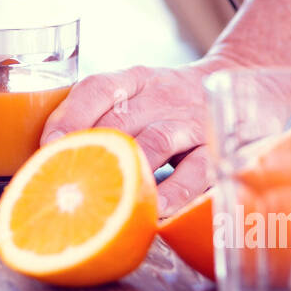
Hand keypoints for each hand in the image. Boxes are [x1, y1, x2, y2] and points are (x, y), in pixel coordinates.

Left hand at [40, 54, 240, 214]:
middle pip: (122, 119)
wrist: (241, 84)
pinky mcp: (215, 148)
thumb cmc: (168, 104)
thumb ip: (104, 117)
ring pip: (156, 141)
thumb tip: (53, 159)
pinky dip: (175, 192)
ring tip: (106, 197)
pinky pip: (195, 171)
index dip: (71, 115)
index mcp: (136, 80)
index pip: (98, 88)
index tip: (49, 144)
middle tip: (67, 183)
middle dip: (91, 151)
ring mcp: (191, 121)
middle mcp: (162, 96)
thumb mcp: (140, 95)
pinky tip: (154, 210)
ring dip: (129, 169)